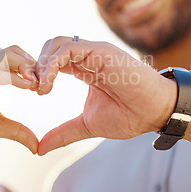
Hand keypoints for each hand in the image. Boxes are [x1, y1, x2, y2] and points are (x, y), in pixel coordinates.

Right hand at [0, 45, 39, 153]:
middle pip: (15, 51)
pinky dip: (13, 77)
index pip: (17, 59)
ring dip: (26, 66)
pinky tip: (26, 87)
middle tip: (45, 83)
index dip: (34, 69)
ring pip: (6, 55)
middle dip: (33, 63)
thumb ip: (18, 132)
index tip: (46, 86)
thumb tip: (37, 146)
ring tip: (37, 84)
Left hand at [35, 37, 176, 154]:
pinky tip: (49, 84)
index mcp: (83, 68)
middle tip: (33, 88)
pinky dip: (51, 64)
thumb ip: (63, 132)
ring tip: (41, 88)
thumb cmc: (129, 116)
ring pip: (56, 43)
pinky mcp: (100, 51)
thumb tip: (39, 148)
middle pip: (50, 46)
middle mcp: (87, 56)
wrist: (157, 112)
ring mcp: (94, 51)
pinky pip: (67, 49)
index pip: (52, 59)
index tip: (34, 92)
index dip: (38, 73)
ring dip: (42, 64)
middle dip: (36, 65)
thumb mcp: (87, 125)